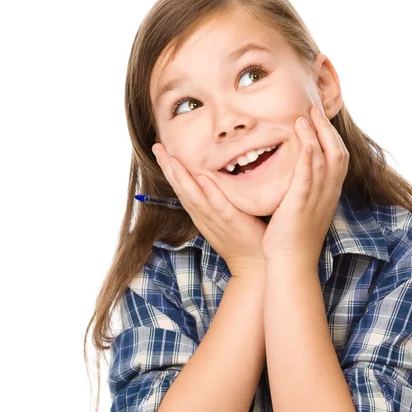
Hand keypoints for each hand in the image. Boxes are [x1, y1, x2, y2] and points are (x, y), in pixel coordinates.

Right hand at [152, 146, 267, 277]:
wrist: (255, 265)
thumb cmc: (244, 239)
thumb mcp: (225, 217)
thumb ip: (218, 198)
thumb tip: (214, 177)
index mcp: (201, 213)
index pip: (181, 188)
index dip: (169, 169)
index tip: (160, 149)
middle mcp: (204, 216)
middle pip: (181, 189)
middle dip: (168, 168)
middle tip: (156, 146)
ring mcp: (217, 220)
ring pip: (194, 196)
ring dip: (182, 177)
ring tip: (172, 158)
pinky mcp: (232, 222)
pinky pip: (219, 206)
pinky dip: (210, 193)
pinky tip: (203, 179)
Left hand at [261, 105, 348, 266]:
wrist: (291, 263)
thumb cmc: (292, 238)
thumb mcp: (304, 209)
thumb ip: (304, 190)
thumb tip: (296, 174)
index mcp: (329, 195)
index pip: (338, 158)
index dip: (330, 136)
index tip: (318, 119)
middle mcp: (328, 194)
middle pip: (337, 153)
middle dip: (326, 128)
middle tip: (313, 109)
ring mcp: (316, 199)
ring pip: (324, 160)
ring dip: (315, 135)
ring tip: (303, 116)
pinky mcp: (301, 204)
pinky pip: (308, 177)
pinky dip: (309, 157)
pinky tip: (304, 141)